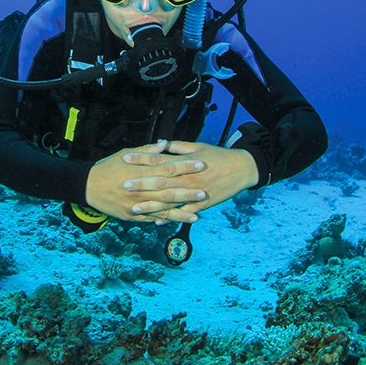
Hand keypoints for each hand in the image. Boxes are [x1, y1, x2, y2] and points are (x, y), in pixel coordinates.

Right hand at [85, 140, 209, 223]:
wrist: (87, 186)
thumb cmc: (107, 167)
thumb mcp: (126, 154)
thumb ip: (147, 151)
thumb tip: (165, 145)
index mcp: (141, 172)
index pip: (168, 168)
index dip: (185, 166)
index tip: (201, 164)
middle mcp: (140, 190)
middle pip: (168, 191)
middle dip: (188, 192)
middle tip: (205, 192)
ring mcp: (136, 205)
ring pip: (162, 210)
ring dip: (180, 213)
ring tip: (197, 215)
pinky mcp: (131, 217)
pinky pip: (151, 219)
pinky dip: (164, 221)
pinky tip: (175, 223)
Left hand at [119, 139, 258, 219]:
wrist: (241, 169)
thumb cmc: (218, 156)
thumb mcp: (197, 147)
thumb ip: (177, 147)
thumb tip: (160, 143)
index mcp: (184, 162)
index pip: (158, 159)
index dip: (141, 159)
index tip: (125, 158)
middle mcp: (187, 178)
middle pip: (160, 181)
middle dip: (141, 183)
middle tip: (124, 185)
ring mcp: (194, 193)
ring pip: (169, 200)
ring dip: (151, 205)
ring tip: (134, 208)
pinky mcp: (201, 204)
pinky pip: (183, 213)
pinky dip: (171, 217)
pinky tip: (157, 221)